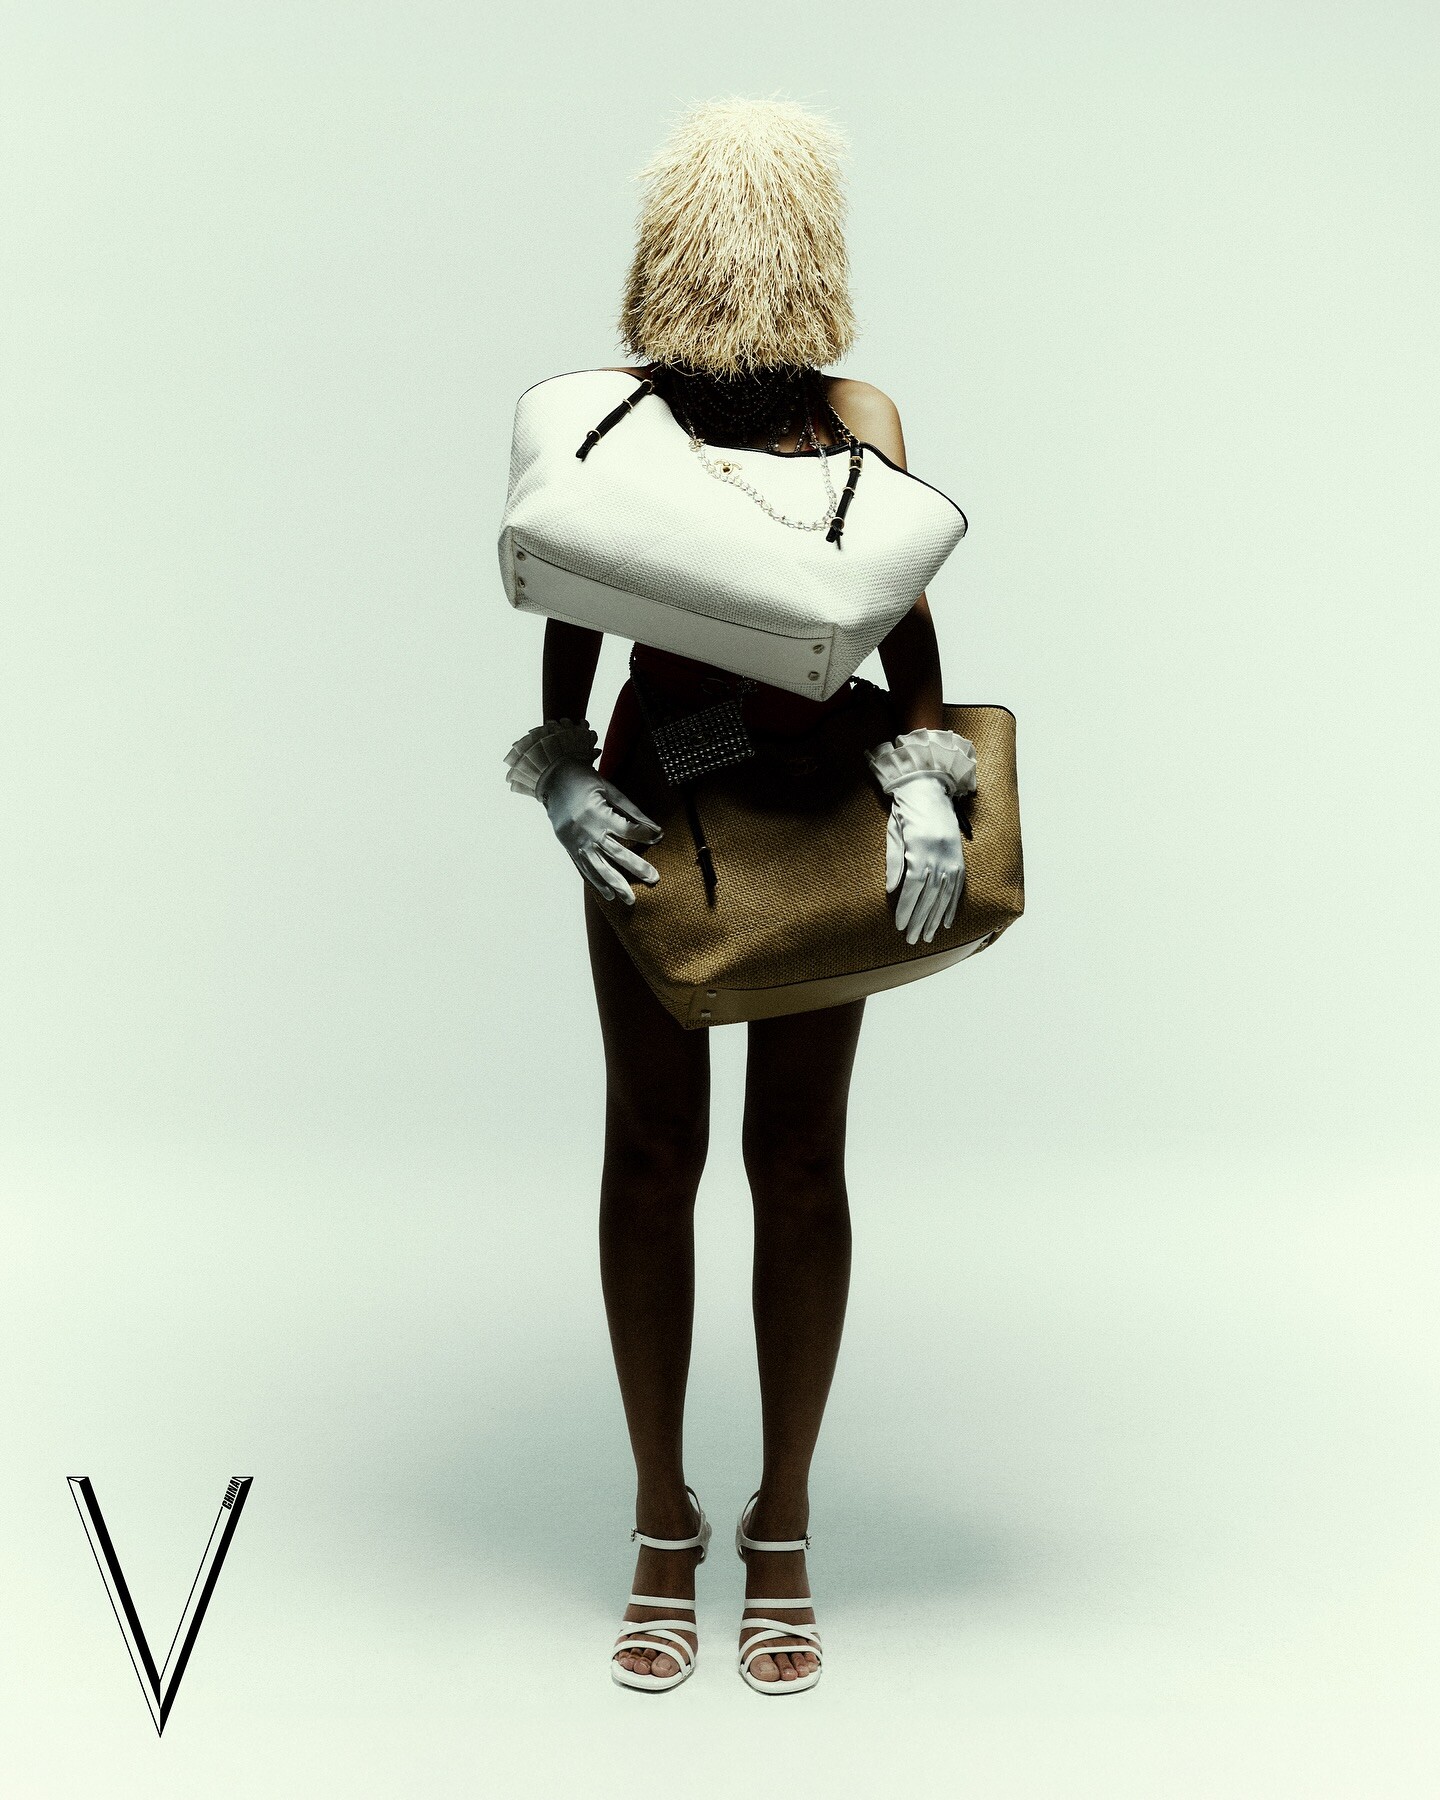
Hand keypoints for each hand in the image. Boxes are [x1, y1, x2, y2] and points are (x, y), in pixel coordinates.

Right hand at [540, 759, 662, 904]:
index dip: (645, 834)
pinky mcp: (569, 847)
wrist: (552, 779)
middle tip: (654, 879)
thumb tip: (654, 829)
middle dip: (637, 867)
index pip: (628, 830)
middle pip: (617, 854)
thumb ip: (631, 810)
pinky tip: (609, 895)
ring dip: (617, 884)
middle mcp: (587, 831)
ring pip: (600, 868)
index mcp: (598, 813)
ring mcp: (577, 842)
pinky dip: (597, 882)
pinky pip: (585, 868)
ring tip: (631, 899)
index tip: (658, 837)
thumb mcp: (609, 789)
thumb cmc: (584, 780)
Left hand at [884, 773, 964, 944]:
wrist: (929, 790)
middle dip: (919, 919)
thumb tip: (891, 890)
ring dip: (935, 918)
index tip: (900, 925)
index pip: (914, 886)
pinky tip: (945, 922)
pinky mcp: (959, 859)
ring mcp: (952, 857)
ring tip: (927, 937)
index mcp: (921, 848)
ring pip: (944, 895)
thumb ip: (894, 861)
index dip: (907, 907)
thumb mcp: (894, 832)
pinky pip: (957, 887)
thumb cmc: (906, 812)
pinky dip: (951, 906)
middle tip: (912, 939)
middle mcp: (940, 854)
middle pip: (930, 895)